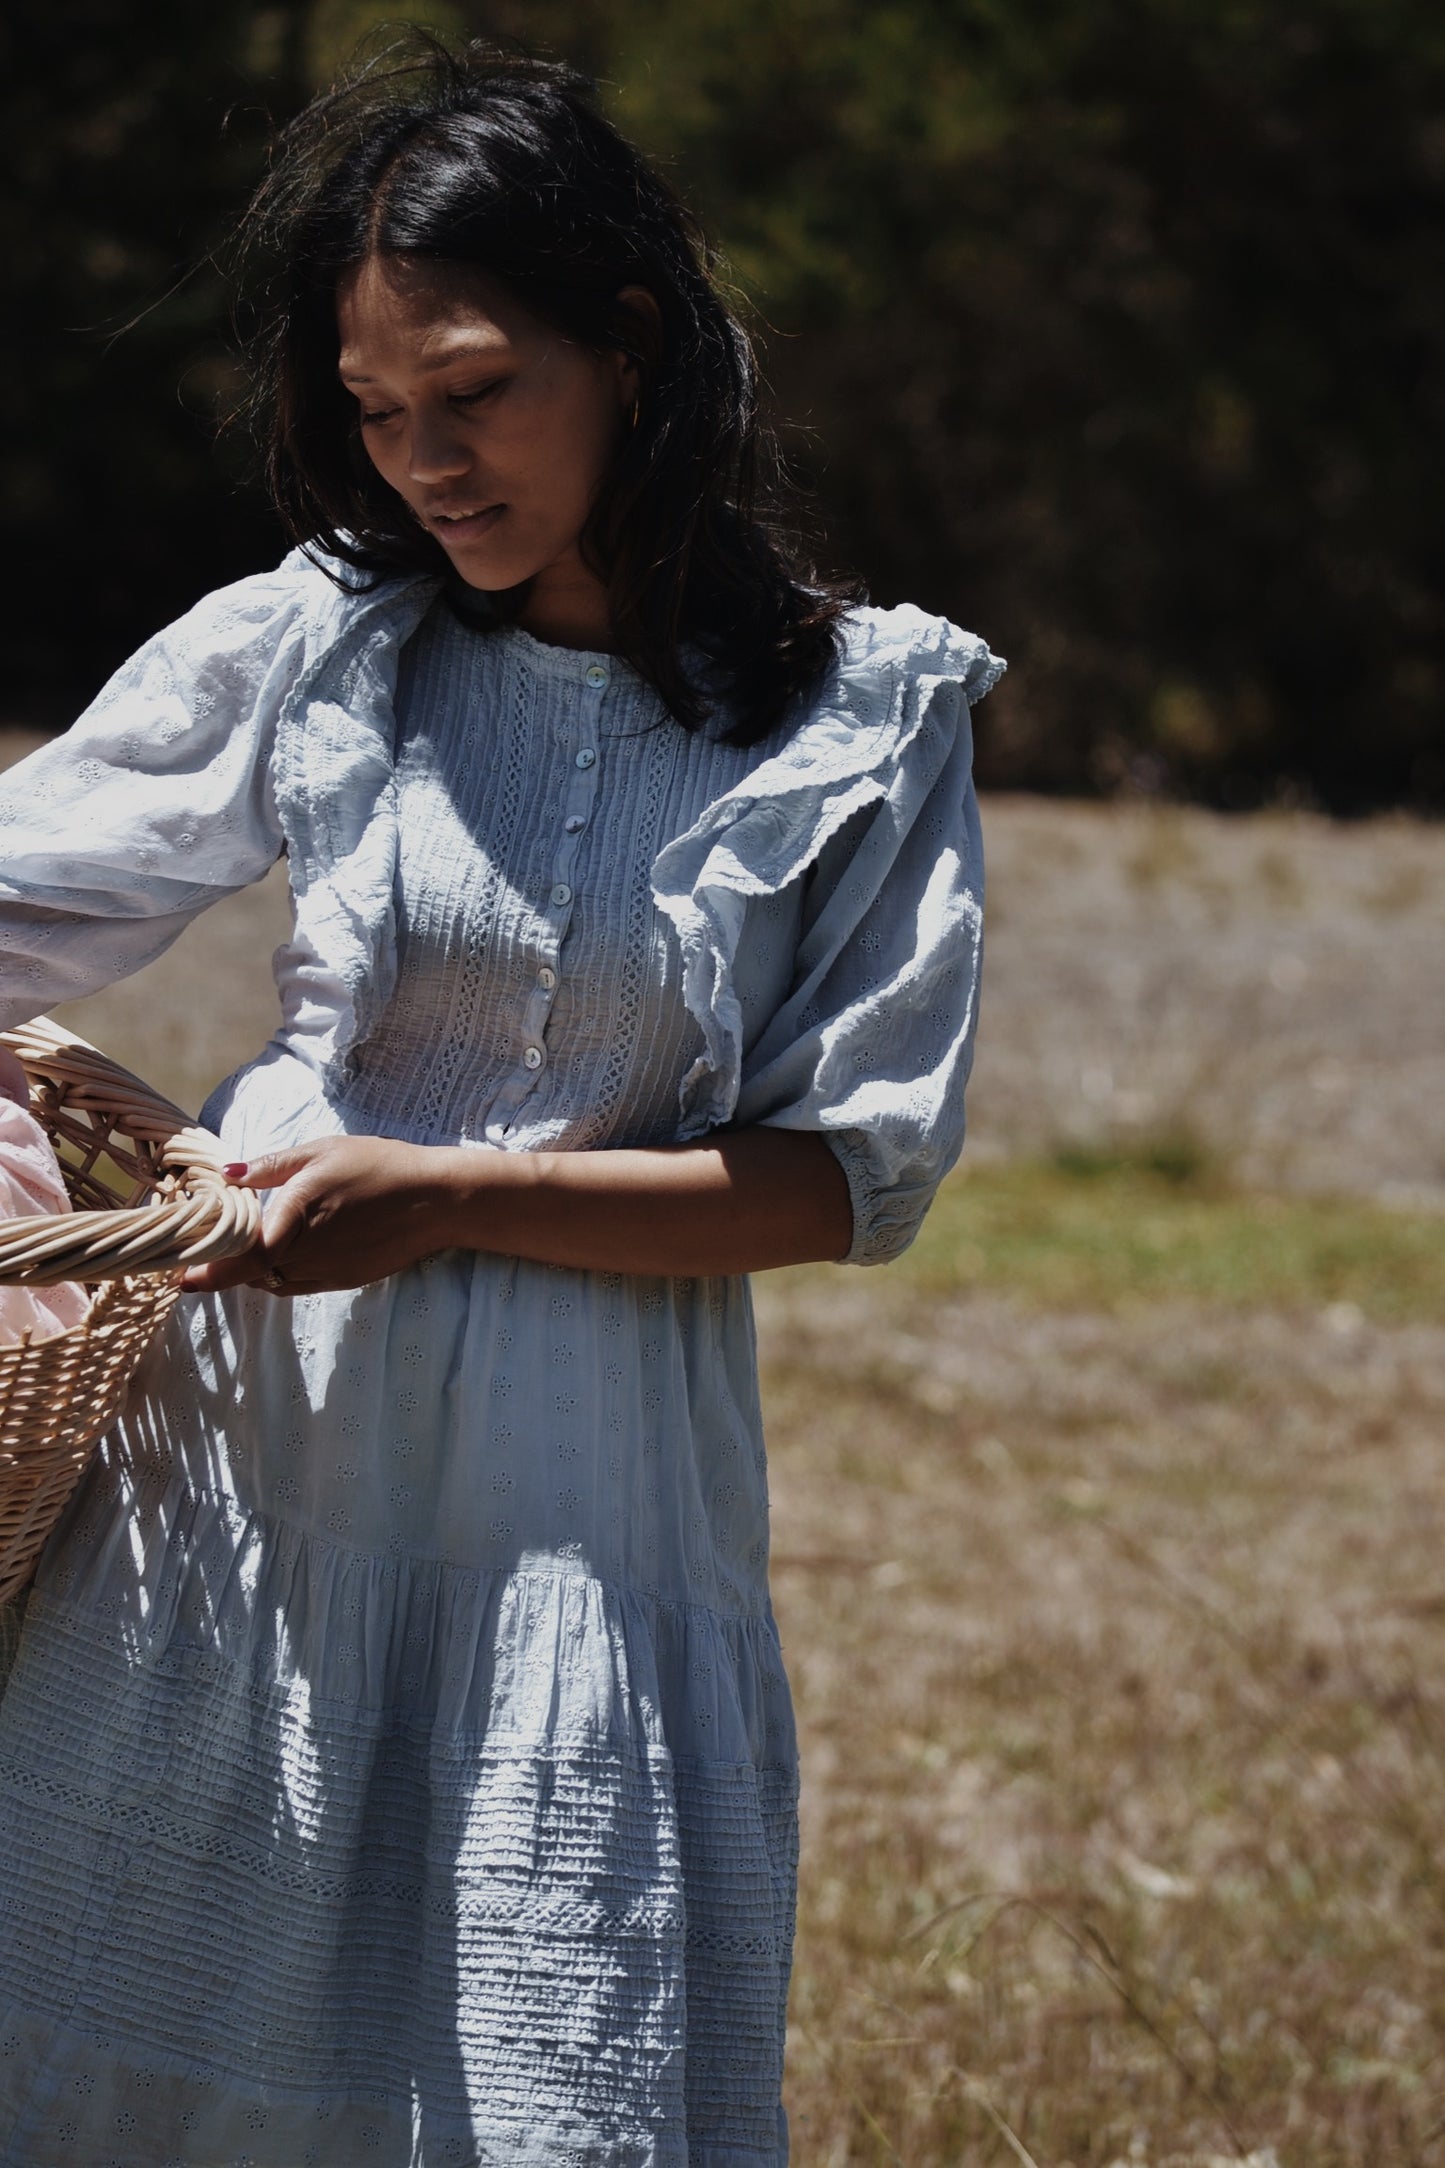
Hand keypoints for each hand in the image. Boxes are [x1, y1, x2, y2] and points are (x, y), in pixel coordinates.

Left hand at [180, 1135, 461, 1296]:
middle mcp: (305, 1253)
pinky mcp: (340, 1281)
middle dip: (218, 1271)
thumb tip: (227, 1174)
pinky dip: (275, 1275)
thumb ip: (271, 1167)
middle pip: (248, 1274)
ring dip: (248, 1272)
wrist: (434, 1201)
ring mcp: (324, 1272)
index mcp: (294, 1218)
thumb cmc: (378, 1166)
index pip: (238, 1254)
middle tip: (191, 1266)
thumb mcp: (322, 1153)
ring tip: (232, 1254)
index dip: (205, 1269)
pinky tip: (276, 1255)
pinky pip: (294, 1285)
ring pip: (269, 1282)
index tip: (176, 1276)